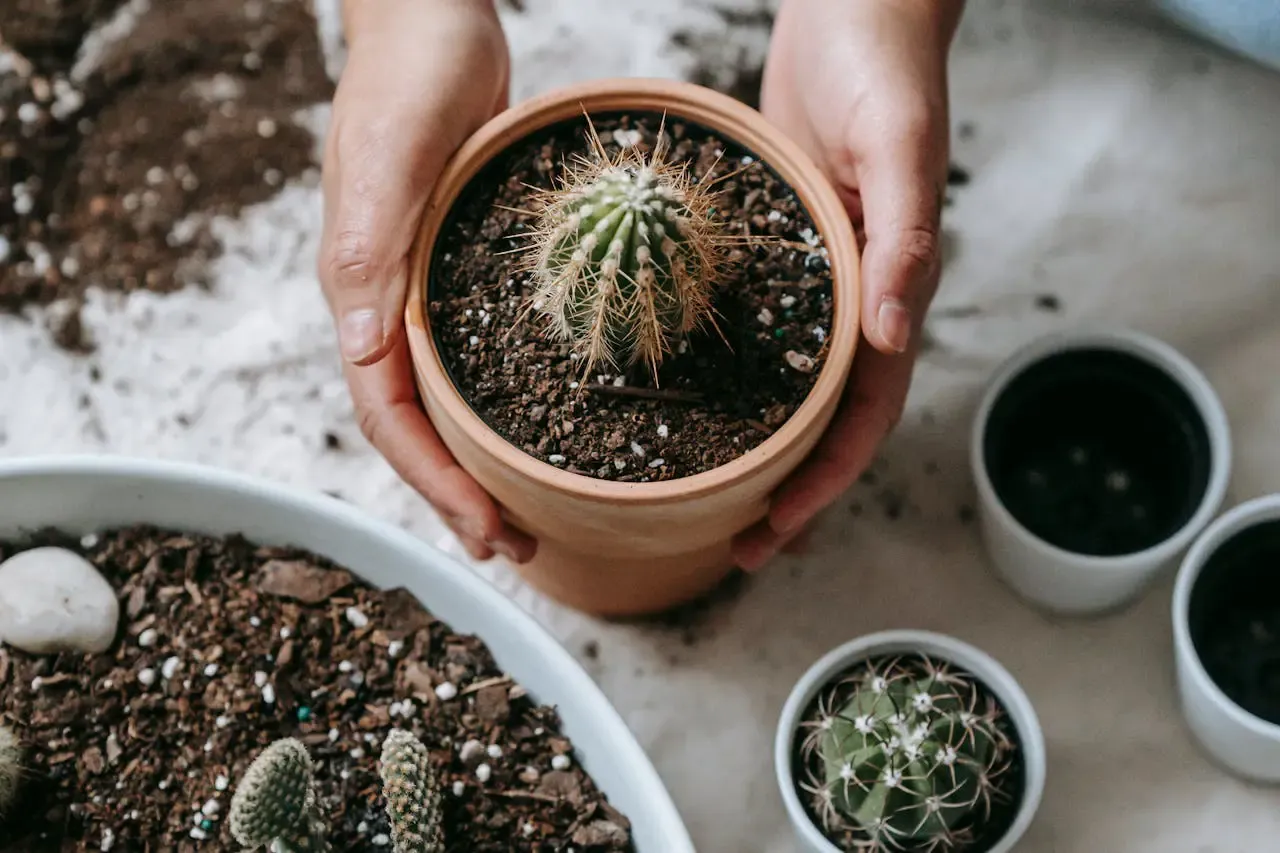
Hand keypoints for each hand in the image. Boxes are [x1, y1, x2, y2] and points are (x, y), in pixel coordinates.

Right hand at [318, 0, 535, 562]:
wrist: (433, 21)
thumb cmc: (408, 74)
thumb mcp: (389, 154)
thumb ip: (368, 245)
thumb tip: (363, 350)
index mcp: (361, 293)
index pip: (387, 417)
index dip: (433, 483)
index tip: (486, 531)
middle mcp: (387, 305)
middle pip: (415, 427)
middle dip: (458, 495)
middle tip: (515, 548)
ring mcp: (423, 291)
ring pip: (444, 401)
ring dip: (478, 463)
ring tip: (526, 513)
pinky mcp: (460, 272)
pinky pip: (474, 357)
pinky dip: (500, 405)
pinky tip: (539, 426)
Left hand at [731, 0, 962, 569]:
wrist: (854, 6)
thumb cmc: (886, 66)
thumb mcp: (899, 148)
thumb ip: (905, 242)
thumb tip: (894, 337)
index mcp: (887, 291)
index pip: (861, 414)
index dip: (822, 482)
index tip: (773, 533)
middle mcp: (849, 298)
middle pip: (820, 419)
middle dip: (785, 489)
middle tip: (734, 546)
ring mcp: (809, 277)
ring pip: (783, 384)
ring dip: (751, 445)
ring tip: (700, 494)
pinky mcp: (772, 246)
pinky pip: (748, 325)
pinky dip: (721, 371)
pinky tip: (675, 392)